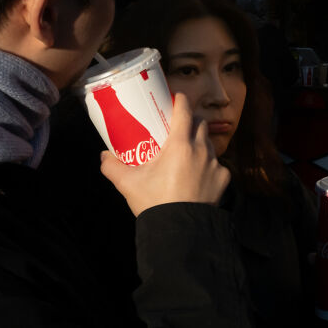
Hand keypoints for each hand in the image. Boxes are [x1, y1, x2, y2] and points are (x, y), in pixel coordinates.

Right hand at [100, 93, 230, 216]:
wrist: (180, 230)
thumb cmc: (155, 202)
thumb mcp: (128, 183)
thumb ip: (112, 167)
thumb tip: (104, 156)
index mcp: (180, 144)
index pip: (185, 112)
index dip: (181, 101)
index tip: (176, 97)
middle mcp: (201, 150)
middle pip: (200, 125)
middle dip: (191, 121)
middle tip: (179, 126)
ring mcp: (215, 165)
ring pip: (209, 144)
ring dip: (200, 143)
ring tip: (187, 151)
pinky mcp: (223, 179)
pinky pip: (217, 166)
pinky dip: (208, 166)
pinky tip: (198, 175)